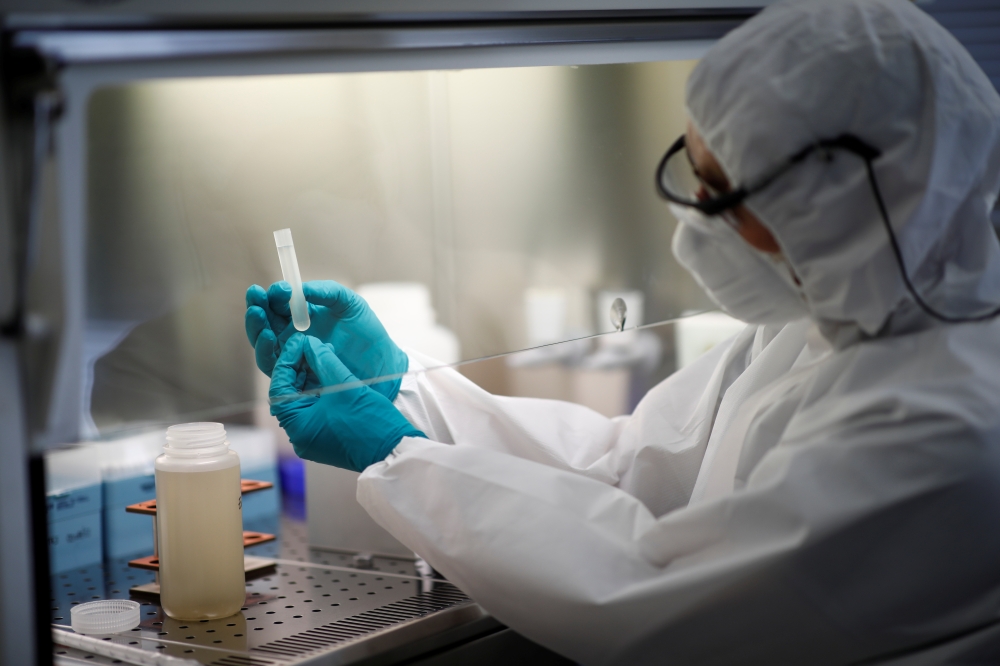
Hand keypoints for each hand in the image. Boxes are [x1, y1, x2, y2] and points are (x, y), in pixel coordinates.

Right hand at [246, 280, 407, 400]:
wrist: (380, 363)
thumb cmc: (366, 332)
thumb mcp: (349, 304)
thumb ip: (327, 291)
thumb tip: (301, 288)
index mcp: (302, 314)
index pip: (279, 301)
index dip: (275, 293)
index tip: (282, 288)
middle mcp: (291, 334)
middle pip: (264, 320)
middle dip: (257, 306)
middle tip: (256, 296)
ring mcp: (290, 354)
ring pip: (263, 341)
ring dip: (256, 327)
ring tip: (258, 313)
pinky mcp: (293, 373)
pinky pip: (272, 363)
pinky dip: (266, 350)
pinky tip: (270, 337)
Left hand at [269, 333, 424, 471]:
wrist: (395, 450)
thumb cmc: (370, 423)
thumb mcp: (345, 386)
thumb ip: (324, 361)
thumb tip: (310, 344)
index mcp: (297, 427)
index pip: (280, 387)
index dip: (287, 361)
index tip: (299, 342)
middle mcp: (300, 435)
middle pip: (290, 394)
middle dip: (300, 368)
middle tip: (311, 345)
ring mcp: (313, 438)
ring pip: (304, 401)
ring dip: (311, 378)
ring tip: (324, 355)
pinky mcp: (326, 437)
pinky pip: (316, 409)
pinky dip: (320, 391)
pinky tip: (331, 372)